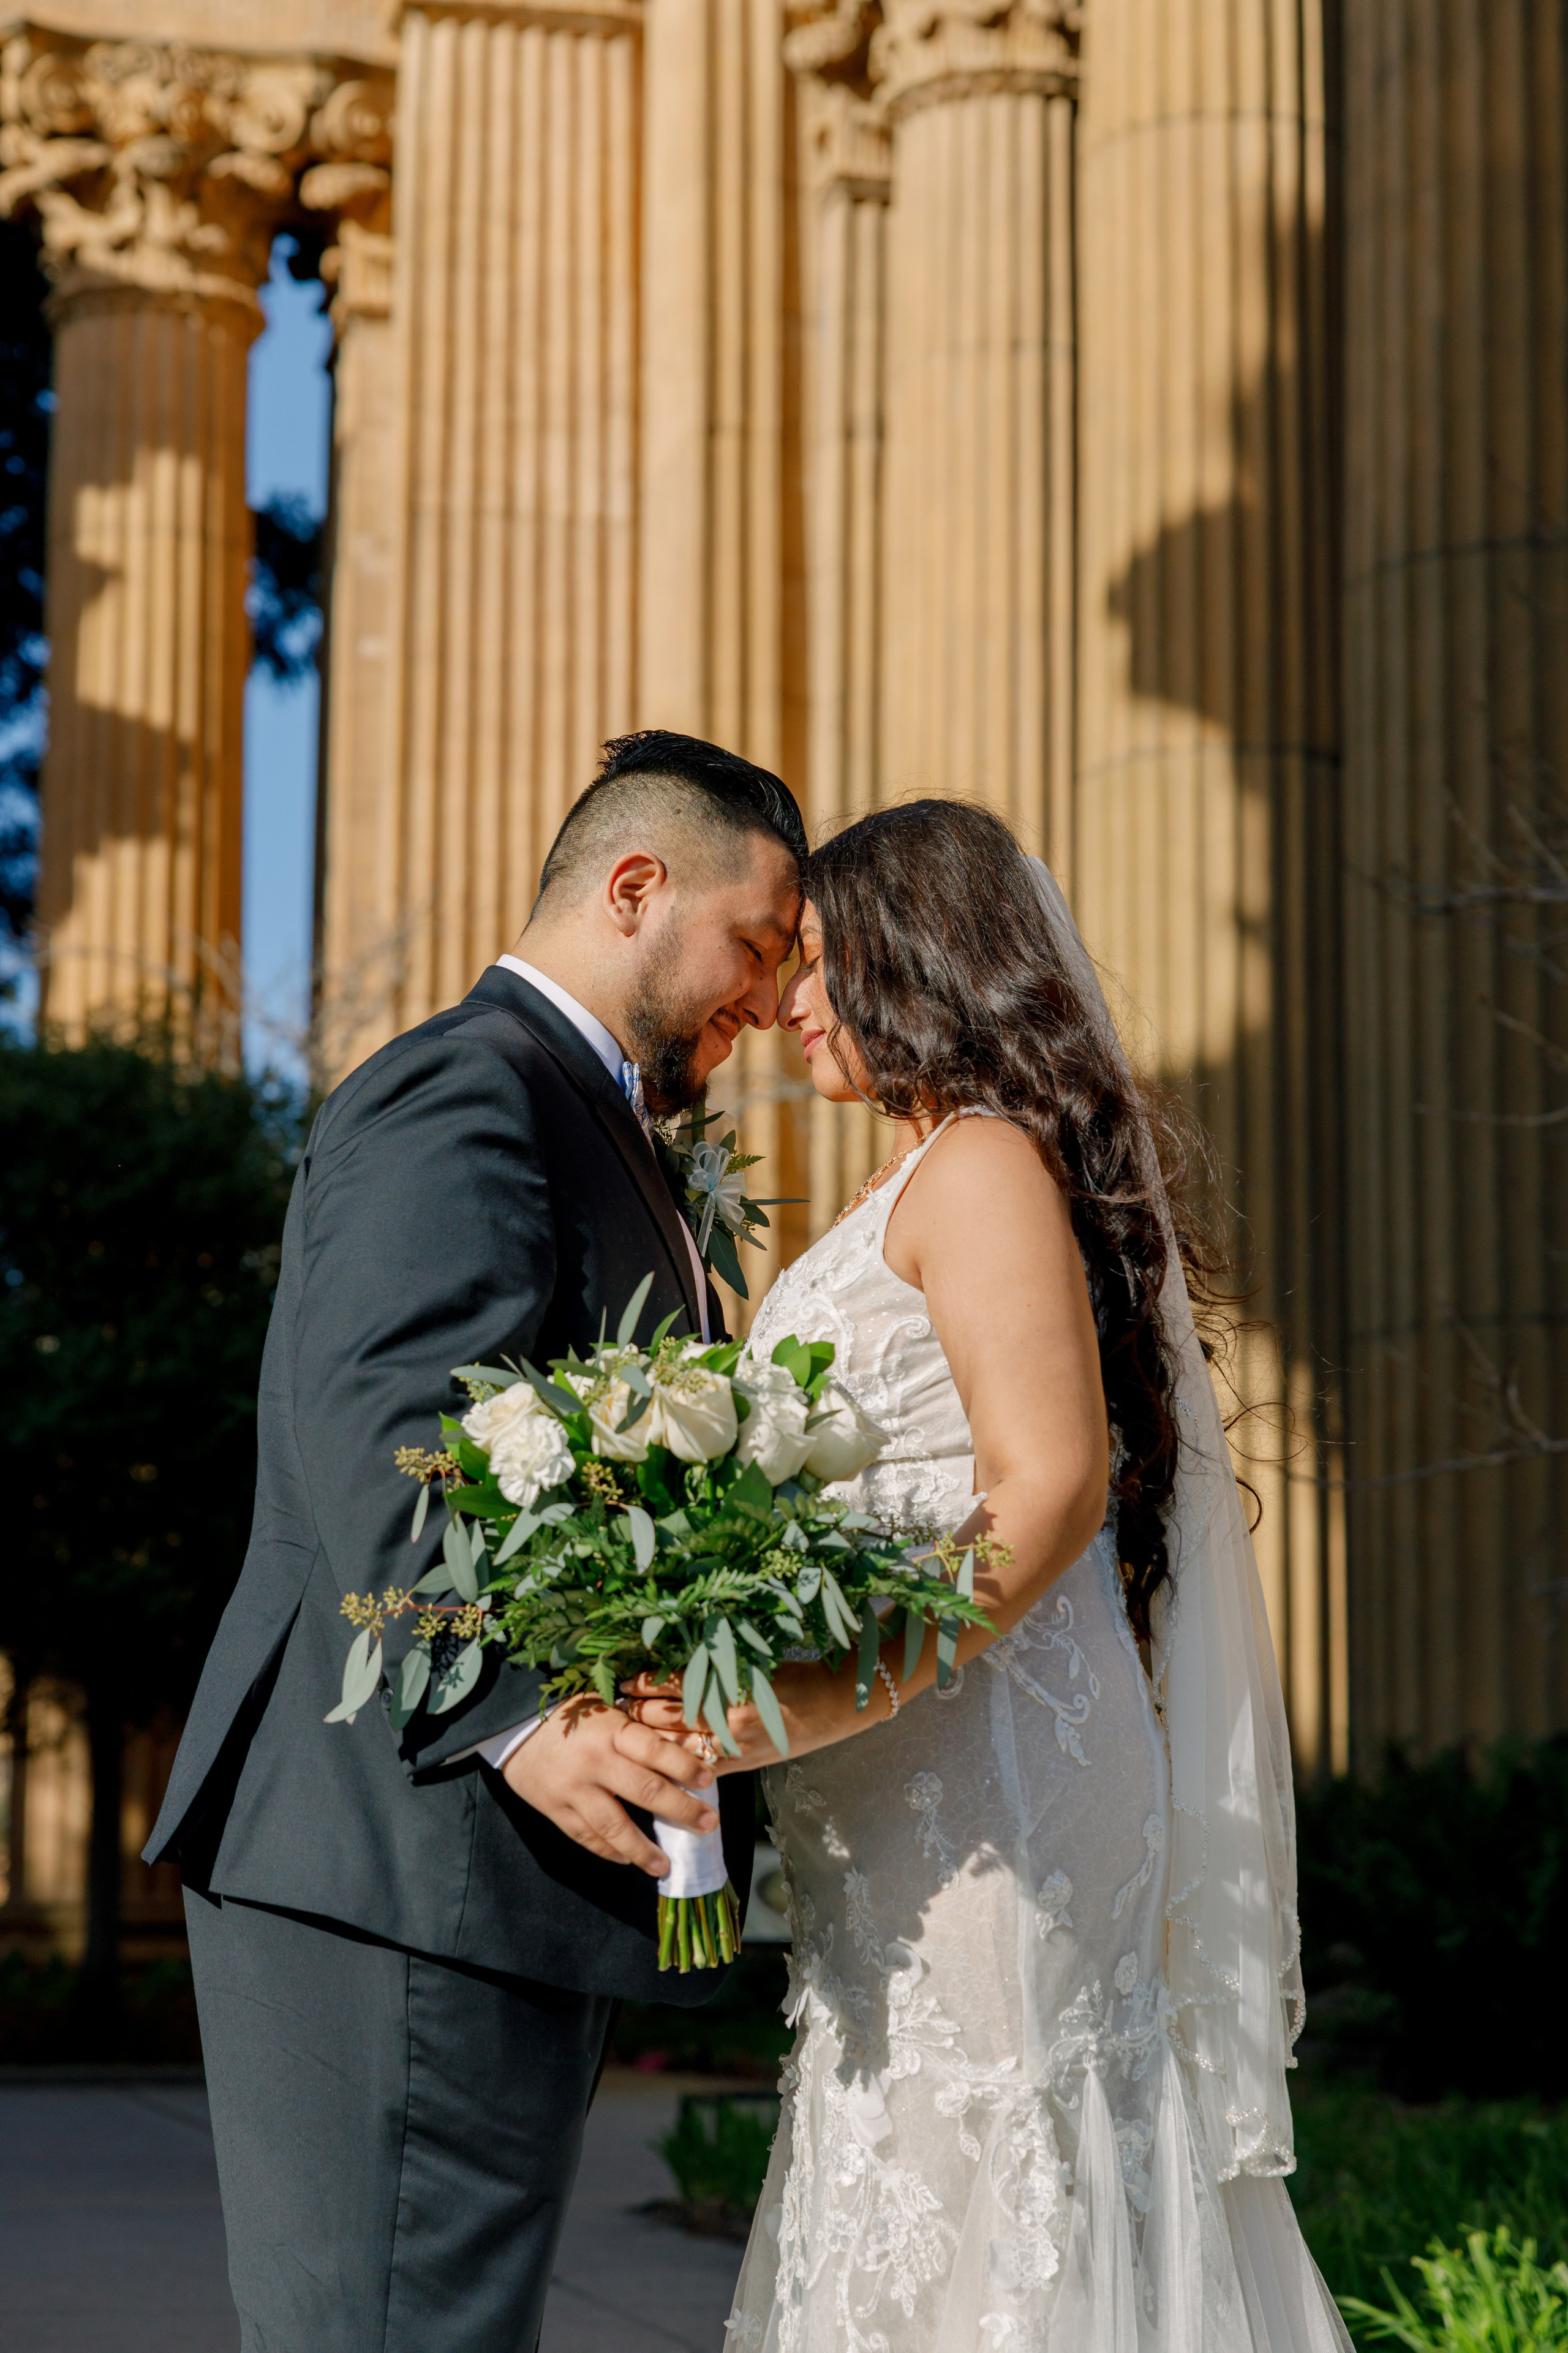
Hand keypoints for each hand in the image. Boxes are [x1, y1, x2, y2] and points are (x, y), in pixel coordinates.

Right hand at [501, 1694, 718, 1876]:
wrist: (512, 1725)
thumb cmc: (569, 1713)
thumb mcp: (605, 1709)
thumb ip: (636, 1731)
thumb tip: (684, 1750)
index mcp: (610, 1730)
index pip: (655, 1750)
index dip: (685, 1766)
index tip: (709, 1780)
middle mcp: (594, 1761)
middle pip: (645, 1791)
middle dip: (681, 1810)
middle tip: (708, 1824)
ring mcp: (572, 1789)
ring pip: (614, 1826)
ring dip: (644, 1849)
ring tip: (666, 1866)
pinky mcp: (554, 1809)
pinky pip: (586, 1836)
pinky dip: (609, 1851)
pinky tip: (628, 1859)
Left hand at [620, 1658, 869, 1769]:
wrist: (832, 1705)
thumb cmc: (793, 1675)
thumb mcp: (750, 1661)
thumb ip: (712, 1668)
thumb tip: (668, 1670)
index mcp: (729, 1684)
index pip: (673, 1684)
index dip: (644, 1684)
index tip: (624, 1682)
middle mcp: (727, 1717)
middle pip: (667, 1717)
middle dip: (637, 1712)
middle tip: (615, 1708)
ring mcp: (733, 1746)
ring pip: (676, 1748)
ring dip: (647, 1742)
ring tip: (624, 1737)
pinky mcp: (740, 1766)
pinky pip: (698, 1771)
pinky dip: (674, 1768)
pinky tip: (654, 1764)